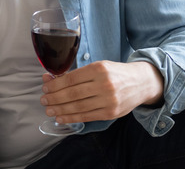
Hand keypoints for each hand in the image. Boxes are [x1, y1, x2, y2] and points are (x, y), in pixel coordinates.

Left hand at [39, 60, 163, 124]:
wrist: (141, 82)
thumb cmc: (115, 73)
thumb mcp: (98, 67)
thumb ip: (75, 74)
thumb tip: (49, 78)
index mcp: (99, 69)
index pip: (71, 79)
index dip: (55, 85)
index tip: (45, 87)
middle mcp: (105, 84)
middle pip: (73, 94)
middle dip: (54, 98)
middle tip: (43, 100)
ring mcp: (109, 100)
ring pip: (78, 107)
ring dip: (60, 109)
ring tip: (49, 110)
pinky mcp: (111, 113)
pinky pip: (87, 116)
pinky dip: (72, 118)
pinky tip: (61, 117)